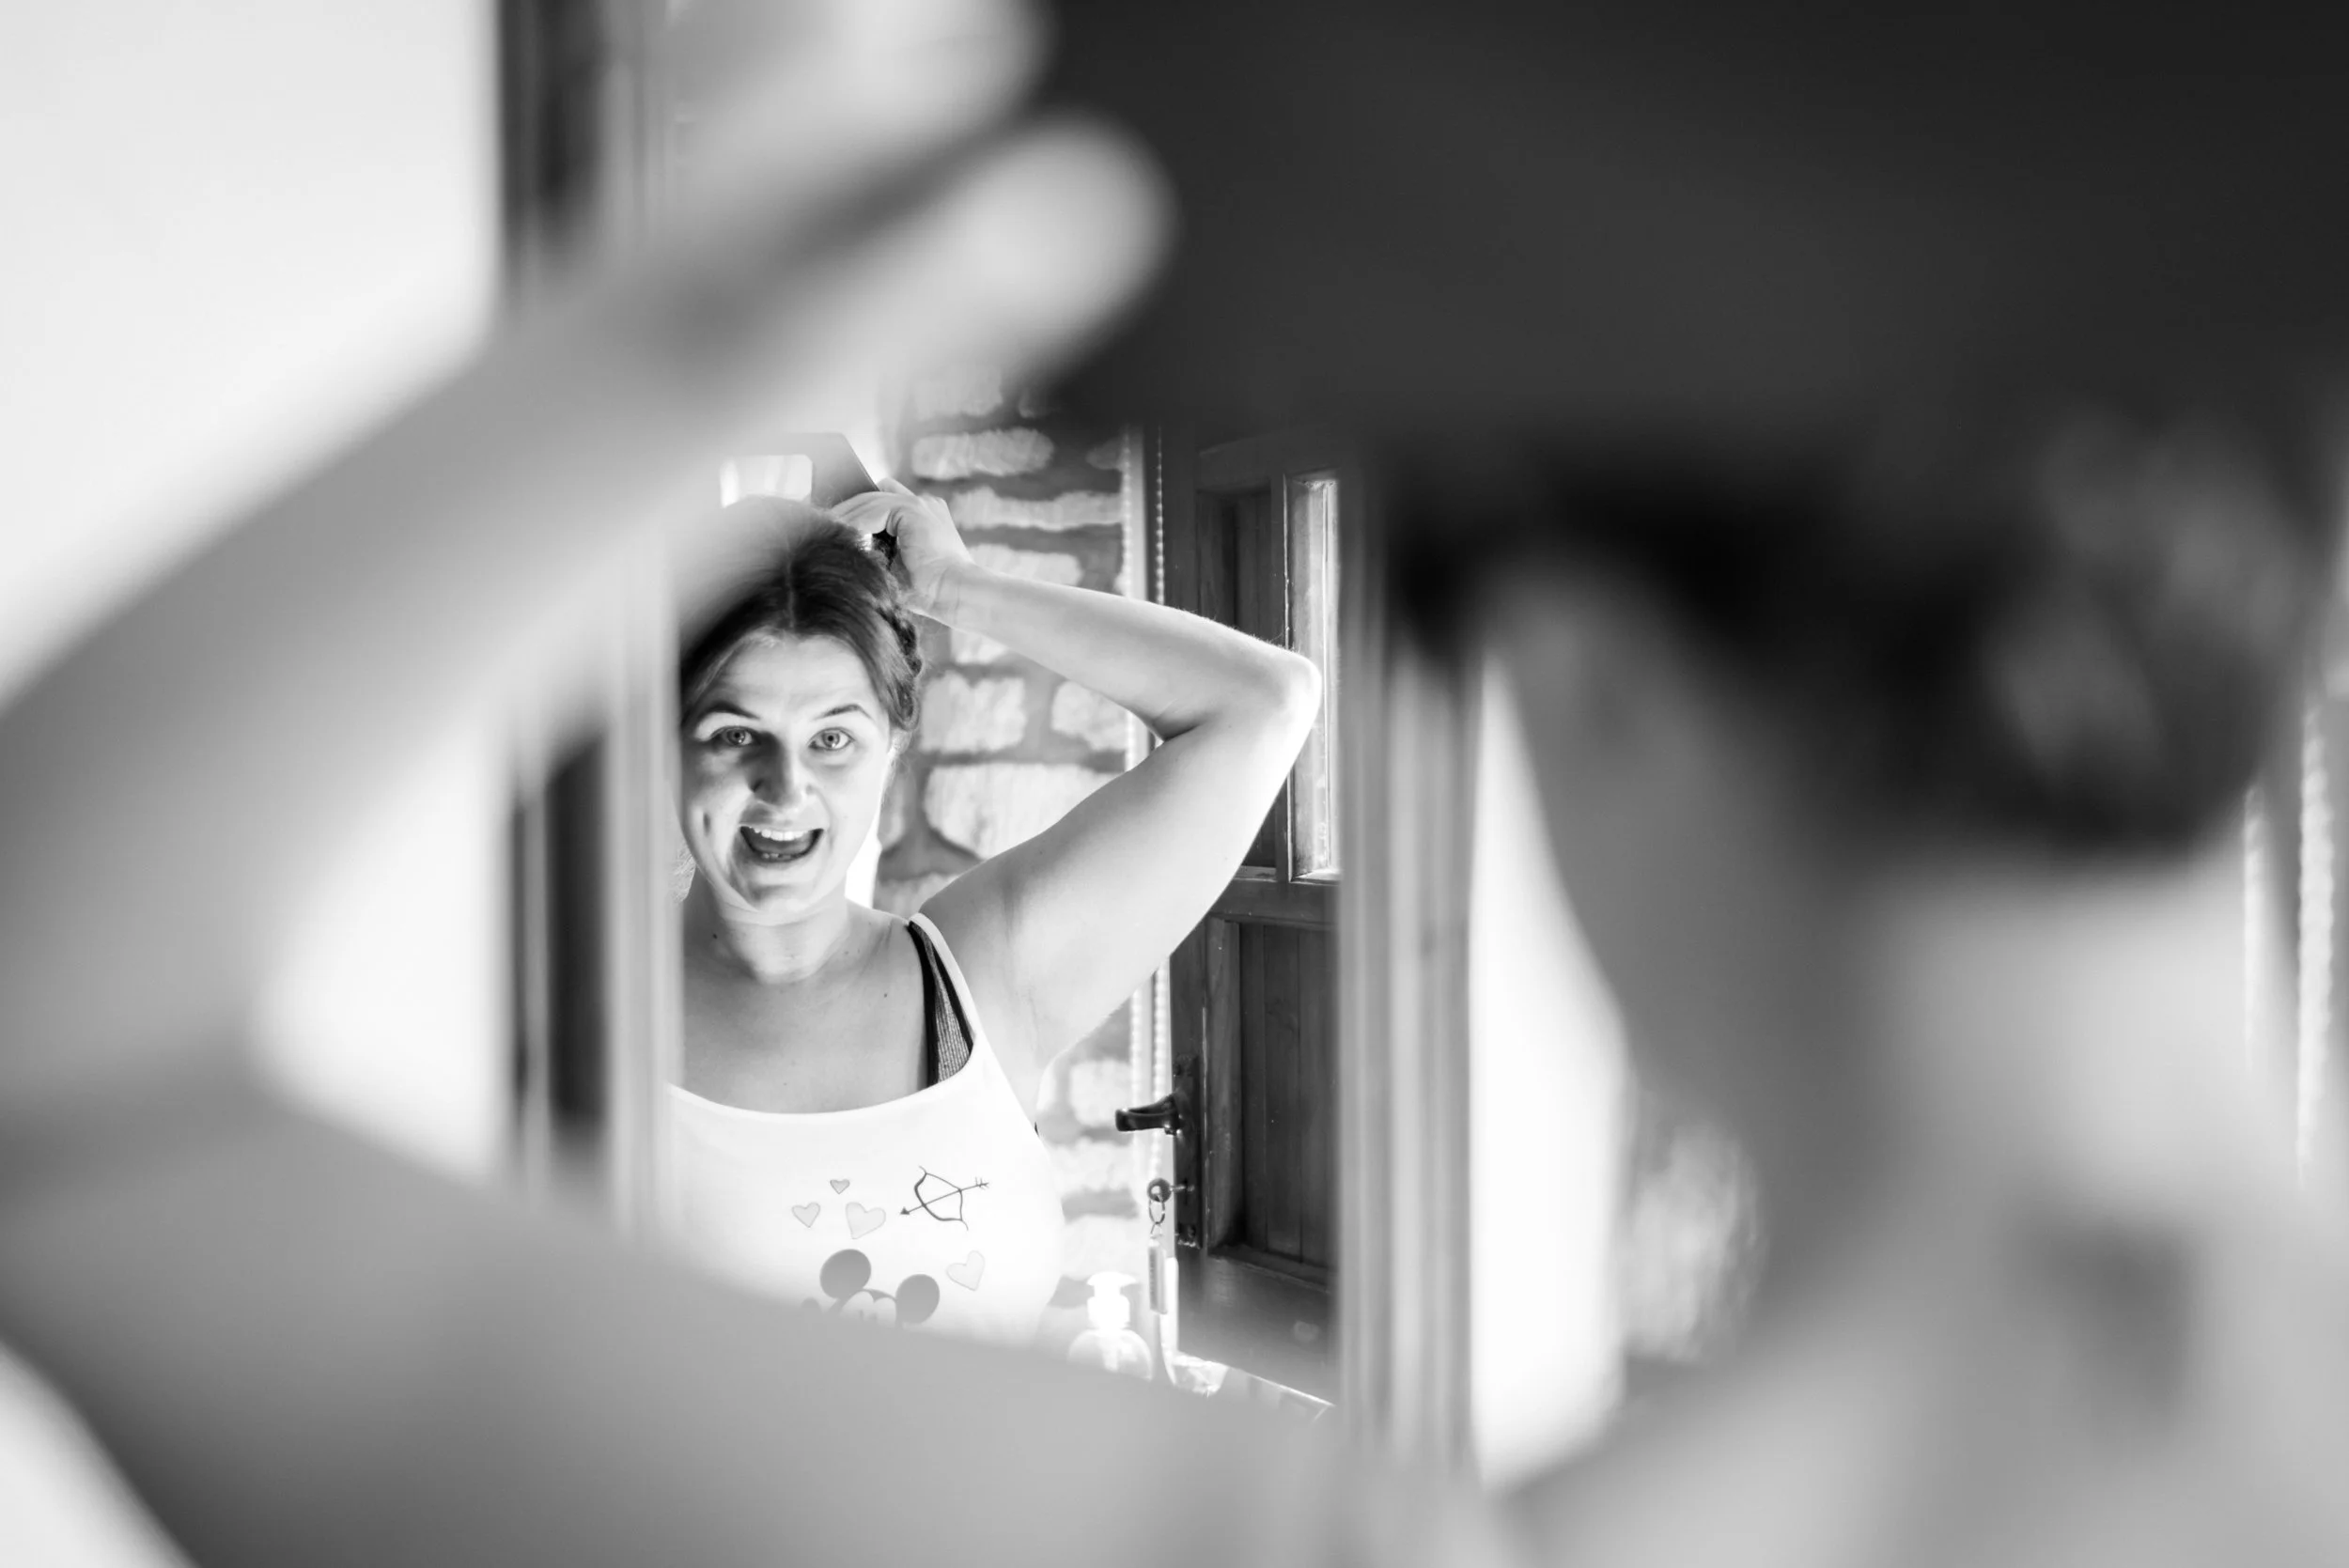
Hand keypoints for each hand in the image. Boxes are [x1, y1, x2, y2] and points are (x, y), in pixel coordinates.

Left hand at [835, 478, 975, 616]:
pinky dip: (855, 524)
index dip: (854, 512)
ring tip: (822, 532)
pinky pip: (873, 510)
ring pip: (868, 501)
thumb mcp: (896, 568)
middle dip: (843, 511)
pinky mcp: (913, 509)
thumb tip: (842, 551)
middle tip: (816, 525)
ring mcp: (919, 503)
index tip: (830, 525)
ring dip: (844, 517)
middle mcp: (922, 504)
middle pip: (870, 497)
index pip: (880, 503)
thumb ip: (876, 553)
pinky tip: (841, 537)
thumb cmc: (930, 592)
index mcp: (923, 516)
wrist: (957, 594)